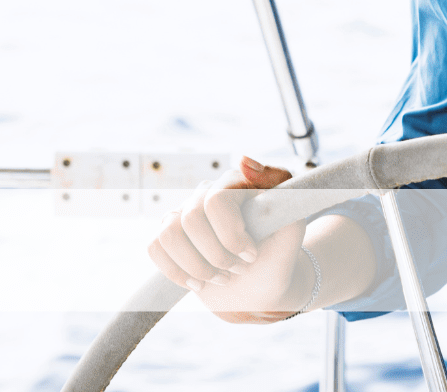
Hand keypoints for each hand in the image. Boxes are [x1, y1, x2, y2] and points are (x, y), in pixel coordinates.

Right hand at [147, 156, 312, 324]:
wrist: (263, 286)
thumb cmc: (279, 253)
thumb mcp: (293, 225)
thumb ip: (281, 188)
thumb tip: (242, 160)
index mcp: (236, 183)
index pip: (217, 201)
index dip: (231, 234)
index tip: (251, 253)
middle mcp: (206, 192)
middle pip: (191, 220)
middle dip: (217, 255)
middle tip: (239, 268)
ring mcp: (184, 213)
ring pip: (168, 234)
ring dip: (197, 267)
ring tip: (221, 276)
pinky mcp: (169, 236)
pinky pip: (154, 247)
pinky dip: (176, 272)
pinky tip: (199, 282)